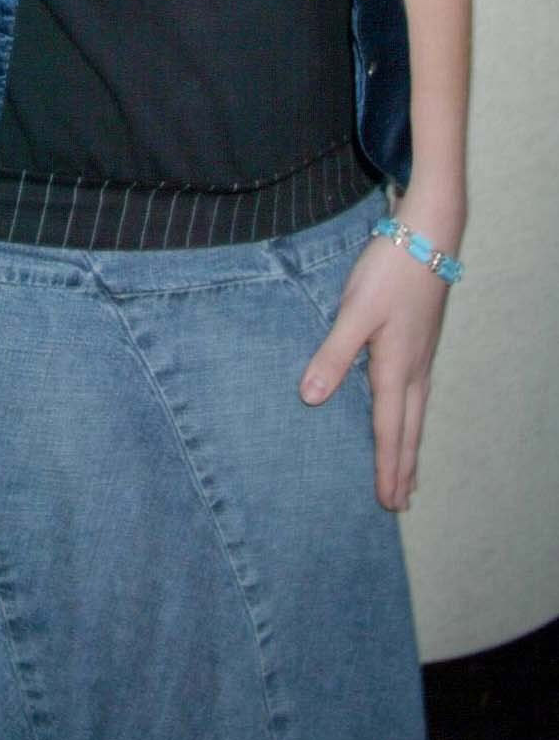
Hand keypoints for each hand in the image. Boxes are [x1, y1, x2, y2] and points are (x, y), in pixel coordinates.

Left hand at [299, 234, 451, 509]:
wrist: (428, 236)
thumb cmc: (389, 272)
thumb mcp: (355, 311)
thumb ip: (332, 355)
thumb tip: (310, 397)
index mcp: (395, 369)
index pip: (390, 431)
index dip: (387, 468)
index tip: (387, 501)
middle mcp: (414, 370)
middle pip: (409, 431)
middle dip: (403, 468)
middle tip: (402, 503)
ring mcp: (421, 356)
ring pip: (416, 414)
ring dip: (411, 447)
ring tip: (410, 474)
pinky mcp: (421, 342)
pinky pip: (417, 396)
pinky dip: (412, 419)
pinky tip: (408, 416)